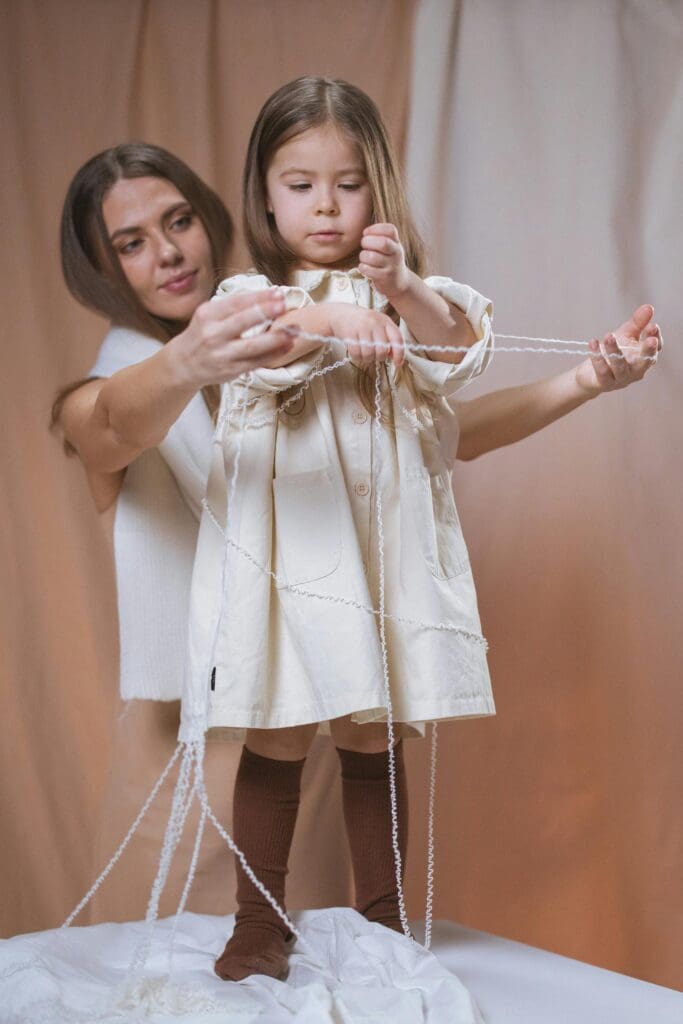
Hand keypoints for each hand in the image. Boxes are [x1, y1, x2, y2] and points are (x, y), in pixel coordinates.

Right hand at [170, 288, 296, 386]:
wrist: (184, 364)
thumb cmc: (203, 334)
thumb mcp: (209, 315)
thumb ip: (234, 307)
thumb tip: (270, 297)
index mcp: (208, 315)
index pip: (236, 303)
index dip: (259, 297)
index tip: (278, 292)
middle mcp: (213, 334)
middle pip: (243, 322)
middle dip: (265, 312)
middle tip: (284, 305)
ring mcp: (222, 354)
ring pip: (252, 345)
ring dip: (276, 338)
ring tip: (294, 330)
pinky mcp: (231, 370)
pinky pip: (256, 362)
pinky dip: (274, 354)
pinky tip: (287, 346)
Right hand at [328, 305, 404, 367]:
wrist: (340, 314)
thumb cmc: (363, 323)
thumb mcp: (379, 326)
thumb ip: (389, 339)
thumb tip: (396, 357)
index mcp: (385, 321)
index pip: (397, 338)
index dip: (399, 353)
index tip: (398, 363)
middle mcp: (374, 322)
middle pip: (382, 350)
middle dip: (379, 357)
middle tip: (374, 354)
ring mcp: (361, 327)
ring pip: (369, 354)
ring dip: (367, 358)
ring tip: (364, 352)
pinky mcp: (349, 333)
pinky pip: (356, 354)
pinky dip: (357, 357)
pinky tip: (356, 351)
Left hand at [358, 223, 410, 298]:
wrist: (399, 282)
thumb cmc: (389, 261)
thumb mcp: (390, 247)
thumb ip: (380, 237)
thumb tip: (364, 233)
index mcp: (396, 243)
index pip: (390, 230)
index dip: (375, 228)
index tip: (366, 232)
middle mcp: (396, 253)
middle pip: (383, 243)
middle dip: (367, 241)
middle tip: (364, 245)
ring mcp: (391, 266)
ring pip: (372, 257)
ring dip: (363, 256)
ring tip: (364, 258)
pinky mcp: (384, 277)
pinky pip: (368, 269)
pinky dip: (362, 267)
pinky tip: (364, 267)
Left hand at [575, 304, 661, 396]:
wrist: (590, 375)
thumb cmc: (613, 353)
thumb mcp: (626, 335)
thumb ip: (637, 323)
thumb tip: (649, 307)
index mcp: (644, 358)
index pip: (655, 348)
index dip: (655, 337)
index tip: (653, 326)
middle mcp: (636, 370)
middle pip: (645, 361)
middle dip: (648, 350)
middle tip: (650, 339)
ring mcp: (621, 378)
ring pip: (620, 365)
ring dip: (614, 350)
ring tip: (609, 335)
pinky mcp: (605, 383)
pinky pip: (602, 371)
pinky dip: (597, 358)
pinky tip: (593, 343)